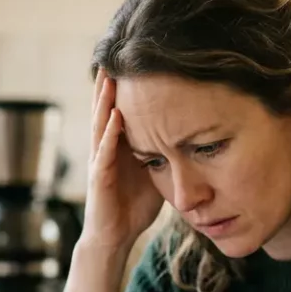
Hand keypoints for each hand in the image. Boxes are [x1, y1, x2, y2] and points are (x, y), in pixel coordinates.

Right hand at [81, 68, 164, 252]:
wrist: (115, 237)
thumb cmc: (133, 207)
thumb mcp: (155, 173)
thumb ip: (165, 153)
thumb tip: (192, 138)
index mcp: (121, 146)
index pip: (122, 109)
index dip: (125, 86)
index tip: (134, 61)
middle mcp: (106, 148)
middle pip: (106, 109)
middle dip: (110, 83)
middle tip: (115, 53)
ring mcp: (99, 161)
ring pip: (101, 124)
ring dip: (105, 100)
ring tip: (110, 76)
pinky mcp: (98, 177)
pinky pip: (104, 152)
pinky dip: (110, 133)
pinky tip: (116, 117)